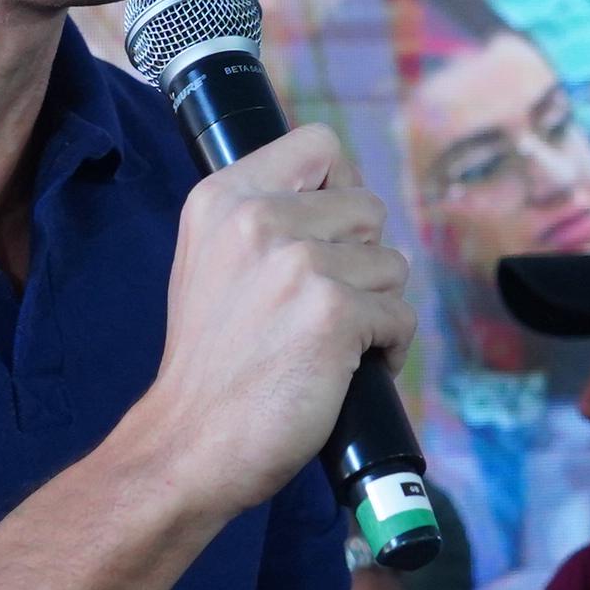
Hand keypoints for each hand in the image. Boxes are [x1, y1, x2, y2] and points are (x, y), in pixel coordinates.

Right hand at [136, 125, 414, 525]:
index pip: (319, 146)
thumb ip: (262, 219)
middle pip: (368, 208)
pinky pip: (400, 316)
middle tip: (321, 307)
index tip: (329, 234)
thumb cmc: (209, 364)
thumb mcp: (210, 261)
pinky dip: (387, 348)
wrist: (189, 443)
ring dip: (375, 308)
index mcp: (224, 197)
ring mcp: (299, 265)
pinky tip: (346, 370)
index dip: (340, 189)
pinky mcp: (334, 313)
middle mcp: (259, 219)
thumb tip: (342, 197)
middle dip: (361, 260)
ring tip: (329, 343)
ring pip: (392, 264)